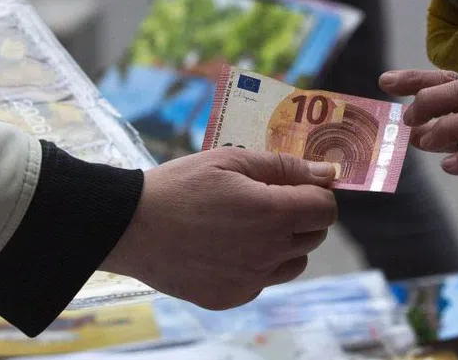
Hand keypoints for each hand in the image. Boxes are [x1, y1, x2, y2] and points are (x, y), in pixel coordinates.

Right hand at [100, 149, 336, 309]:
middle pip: (314, 236)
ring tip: (248, 224)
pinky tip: (227, 247)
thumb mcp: (231, 160)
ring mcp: (250, 280)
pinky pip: (263, 281)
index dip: (317, 193)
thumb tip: (327, 172)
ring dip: (285, 243)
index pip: (325, 209)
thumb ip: (284, 166)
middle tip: (270, 200)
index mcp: (272, 214)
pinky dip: (257, 265)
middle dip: (302, 215)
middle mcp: (267, 253)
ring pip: (294, 263)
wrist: (130, 227)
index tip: (299, 185)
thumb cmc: (181, 186)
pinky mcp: (230, 298)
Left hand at [382, 69, 457, 175]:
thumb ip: (430, 125)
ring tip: (426, 143)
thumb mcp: (454, 128)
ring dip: (448, 128)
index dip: (415, 78)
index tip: (385, 82)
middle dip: (433, 100)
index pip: (445, 77)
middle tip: (410, 120)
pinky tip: (447, 165)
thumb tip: (402, 128)